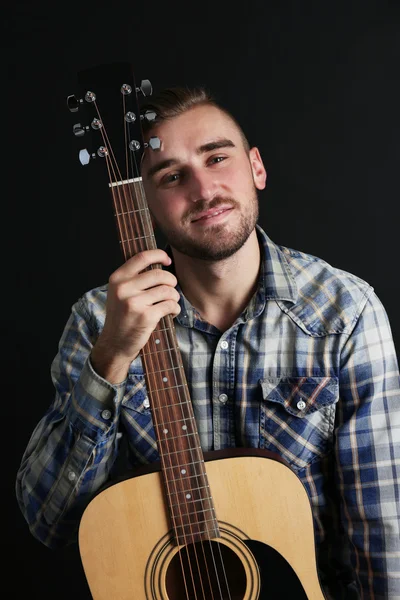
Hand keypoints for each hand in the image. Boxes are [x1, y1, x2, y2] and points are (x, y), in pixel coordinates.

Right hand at [91, 249, 179, 382]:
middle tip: (171, 289)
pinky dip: (175, 309)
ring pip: (167, 290)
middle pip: (160, 274)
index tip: (168, 260)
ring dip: (174, 297)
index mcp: (117, 278)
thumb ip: (133, 278)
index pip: (142, 257)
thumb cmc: (121, 317)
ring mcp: (134, 302)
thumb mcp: (119, 292)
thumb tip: (159, 263)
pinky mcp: (146, 316)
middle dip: (172, 281)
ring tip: (170, 303)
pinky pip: (170, 305)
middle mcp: (124, 288)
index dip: (159, 255)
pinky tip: (171, 312)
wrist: (115, 343)